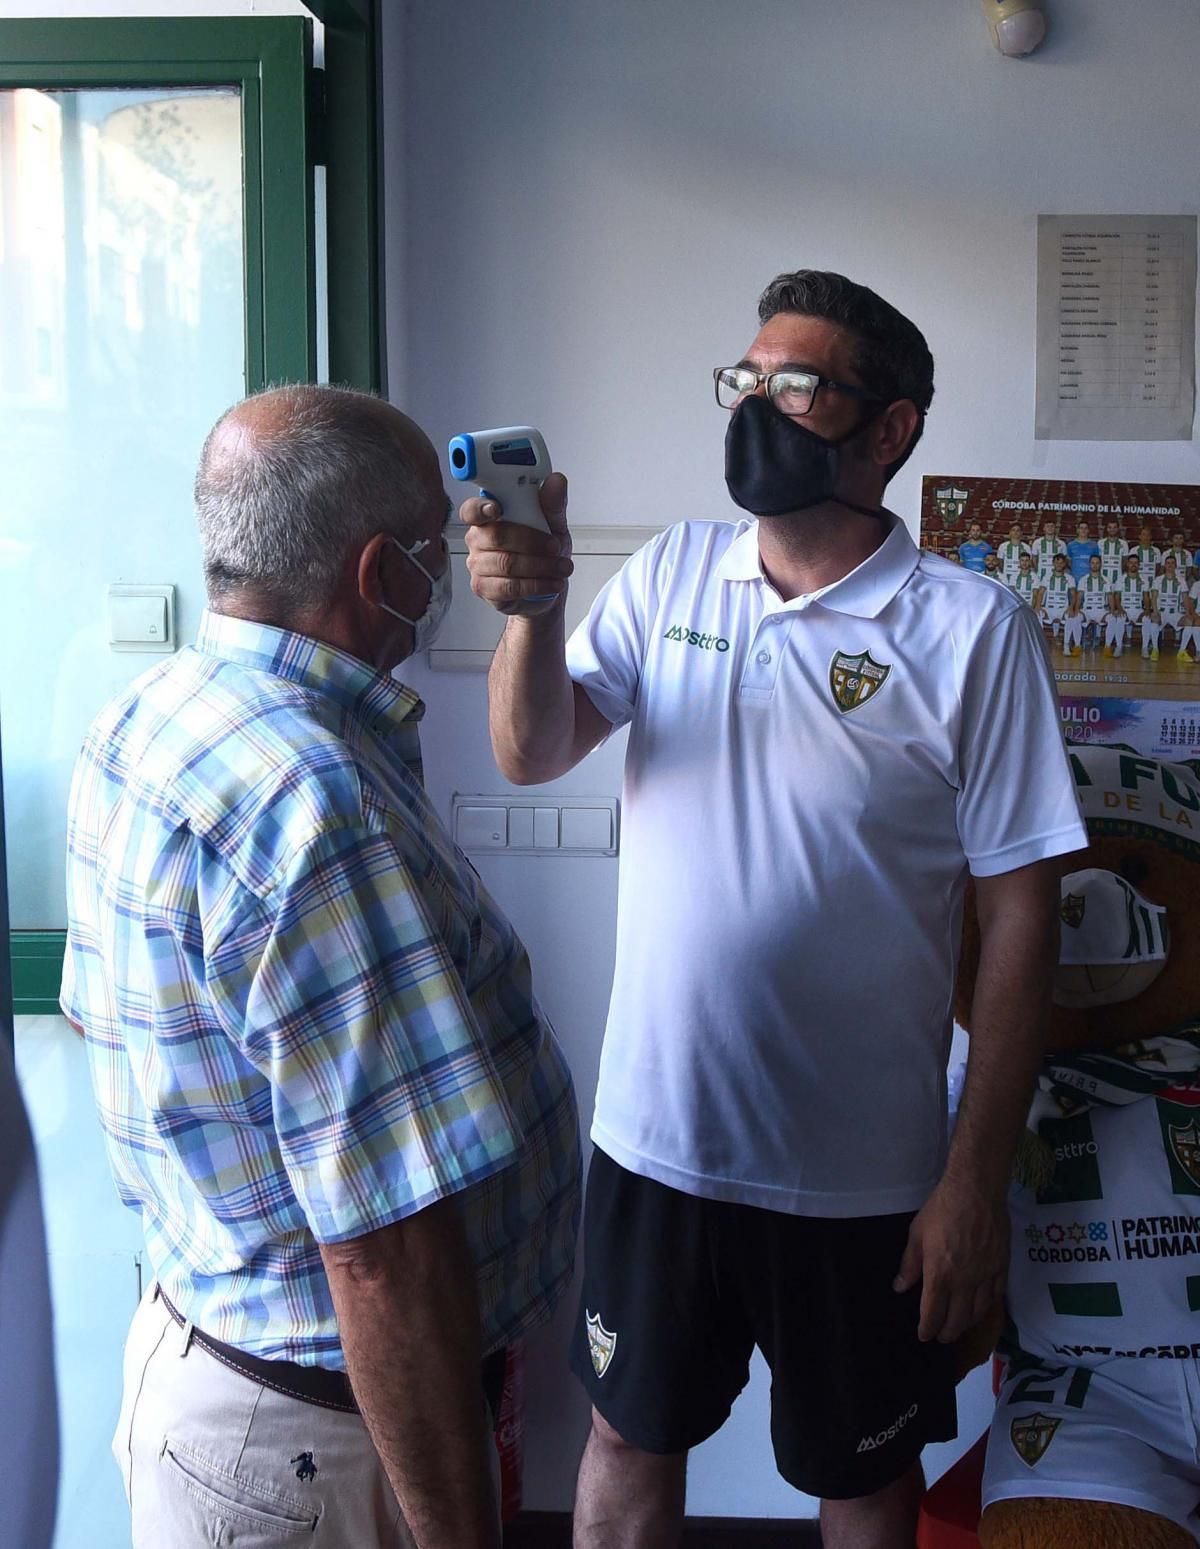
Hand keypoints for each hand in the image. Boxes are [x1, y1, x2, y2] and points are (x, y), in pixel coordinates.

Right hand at [461, 472, 573, 617]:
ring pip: (506, 563)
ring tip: (561, 567)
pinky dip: (535, 585)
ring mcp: (478, 565)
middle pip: (496, 536)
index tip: (496, 508)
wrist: (547, 587)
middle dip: (532, 542)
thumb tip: (556, 481)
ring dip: (540, 566)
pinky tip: (550, 583)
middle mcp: (478, 539)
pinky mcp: (484, 588)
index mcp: (489, 516)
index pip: (472, 509)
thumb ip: (553, 504)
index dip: (481, 508)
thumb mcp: (554, 525)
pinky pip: (508, 587)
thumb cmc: (543, 552)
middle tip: (555, 546)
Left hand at [893, 1176, 1008, 1343]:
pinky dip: (988, 1308)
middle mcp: (964, 1282)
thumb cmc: (941, 1210)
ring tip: (960, 1326)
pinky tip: (982, 1308)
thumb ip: (910, 1264)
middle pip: (957, 1320)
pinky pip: (996, 1296)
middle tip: (941, 1337)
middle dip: (947, 1333)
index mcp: (940, 1275)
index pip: (933, 1313)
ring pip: (978, 1312)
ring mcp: (986, 1276)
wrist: (976, 1191)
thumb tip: (900, 1287)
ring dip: (967, 1324)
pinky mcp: (1002, 1267)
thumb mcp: (917, 1234)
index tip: (923, 1335)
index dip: (927, 1328)